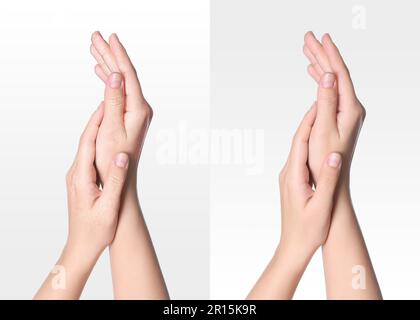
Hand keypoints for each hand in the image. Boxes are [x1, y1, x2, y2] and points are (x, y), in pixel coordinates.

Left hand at [35, 106, 129, 299]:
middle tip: (109, 100)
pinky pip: (89, 156)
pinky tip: (106, 140)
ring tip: (110, 114)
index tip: (106, 103)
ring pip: (87, 147)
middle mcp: (76, 173)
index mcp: (81, 177)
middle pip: (86, 140)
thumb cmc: (96, 230)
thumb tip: (121, 155)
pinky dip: (98, 143)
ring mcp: (78, 177)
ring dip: (97, 129)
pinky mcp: (82, 181)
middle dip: (97, 119)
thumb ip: (115, 181)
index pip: (88, 142)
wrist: (81, 246)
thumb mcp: (109, 207)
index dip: (97, 121)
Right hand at [90, 32, 151, 187]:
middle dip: (110, 55)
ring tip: (95, 49)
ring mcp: (135, 111)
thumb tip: (115, 75)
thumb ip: (114, 100)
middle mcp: (140, 107)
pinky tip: (101, 72)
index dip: (119, 55)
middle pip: (124, 74)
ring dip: (107, 65)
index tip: (110, 37)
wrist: (121, 177)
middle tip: (95, 36)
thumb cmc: (114, 157)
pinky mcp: (129, 115)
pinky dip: (109, 80)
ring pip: (120, 81)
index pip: (128, 75)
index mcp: (138, 109)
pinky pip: (118, 91)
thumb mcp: (111, 128)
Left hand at [278, 105, 341, 257]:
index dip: (309, 122)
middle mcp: (287, 173)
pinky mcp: (292, 182)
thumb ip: (327, 181)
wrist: (293, 246)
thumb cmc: (307, 230)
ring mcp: (288, 177)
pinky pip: (299, 157)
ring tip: (320, 115)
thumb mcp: (321, 207)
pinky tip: (317, 142)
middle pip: (298, 141)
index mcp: (293, 176)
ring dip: (308, 131)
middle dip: (308, 121)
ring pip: (298, 148)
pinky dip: (308, 145)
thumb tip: (333, 155)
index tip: (318, 103)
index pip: (300, 142)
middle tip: (320, 101)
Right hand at [303, 32, 364, 186]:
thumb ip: (326, 101)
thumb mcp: (324, 130)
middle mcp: (351, 107)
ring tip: (308, 51)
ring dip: (319, 65)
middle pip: (336, 74)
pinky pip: (329, 91)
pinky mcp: (339, 116)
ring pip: (331, 81)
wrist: (332, 180)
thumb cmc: (326, 159)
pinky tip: (314, 74)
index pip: (340, 74)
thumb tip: (327, 75)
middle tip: (308, 37)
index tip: (321, 38)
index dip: (330, 55)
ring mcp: (346, 111)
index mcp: (350, 108)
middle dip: (322, 55)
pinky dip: (320, 80)